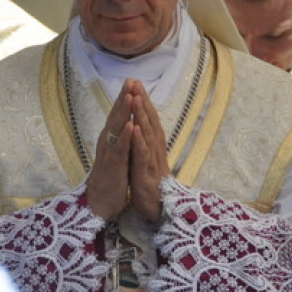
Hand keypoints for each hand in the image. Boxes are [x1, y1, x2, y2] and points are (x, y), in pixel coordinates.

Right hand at [85, 85, 134, 219]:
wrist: (100, 202)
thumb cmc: (111, 177)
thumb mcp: (118, 153)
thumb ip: (121, 138)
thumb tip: (128, 122)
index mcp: (111, 139)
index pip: (118, 114)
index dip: (125, 97)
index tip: (133, 80)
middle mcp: (107, 142)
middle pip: (116, 116)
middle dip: (124, 98)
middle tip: (130, 80)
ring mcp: (109, 154)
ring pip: (116, 129)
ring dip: (123, 113)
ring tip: (130, 96)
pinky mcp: (113, 167)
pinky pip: (119, 150)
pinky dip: (125, 137)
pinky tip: (131, 126)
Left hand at [126, 79, 168, 223]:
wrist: (156, 209)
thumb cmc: (151, 184)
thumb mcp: (146, 159)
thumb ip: (145, 142)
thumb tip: (140, 126)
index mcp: (153, 146)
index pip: (149, 119)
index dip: (143, 101)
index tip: (136, 83)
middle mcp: (155, 149)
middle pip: (150, 122)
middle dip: (143, 101)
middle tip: (136, 82)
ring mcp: (151, 161)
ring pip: (147, 135)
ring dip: (142, 116)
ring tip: (136, 98)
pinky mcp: (146, 174)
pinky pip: (142, 155)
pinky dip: (139, 141)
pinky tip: (135, 129)